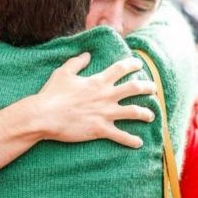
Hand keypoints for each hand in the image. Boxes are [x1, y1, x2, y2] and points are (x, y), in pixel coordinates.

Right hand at [33, 53, 155, 147]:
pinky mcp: (101, 129)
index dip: (133, 64)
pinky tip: (139, 143)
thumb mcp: (63, 72)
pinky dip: (131, 140)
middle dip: (148, 87)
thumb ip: (77, 62)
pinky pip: (121, 136)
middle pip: (135, 88)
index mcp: (98, 81)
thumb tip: (87, 54)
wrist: (44, 116)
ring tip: (151, 116)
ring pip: (134, 112)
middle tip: (154, 89)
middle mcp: (106, 95)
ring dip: (146, 113)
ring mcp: (105, 113)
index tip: (139, 64)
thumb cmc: (51, 94)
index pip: (121, 68)